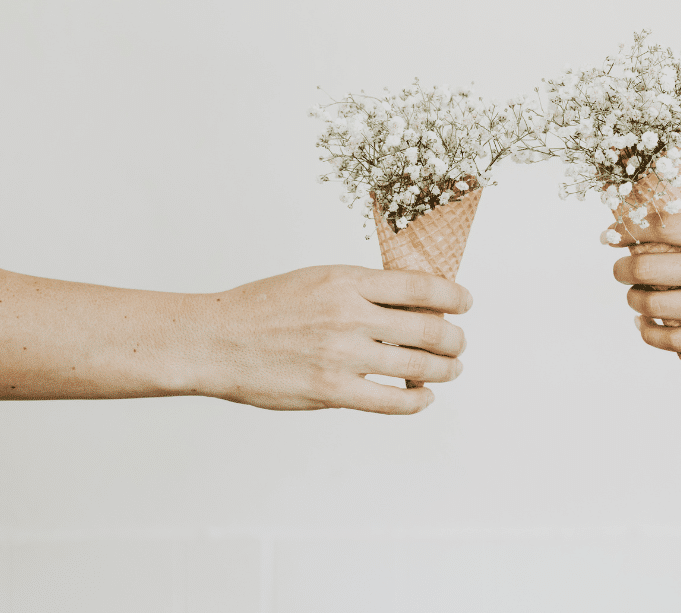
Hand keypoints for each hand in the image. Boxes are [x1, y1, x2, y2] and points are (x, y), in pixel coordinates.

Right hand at [194, 265, 470, 412]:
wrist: (216, 340)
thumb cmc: (262, 309)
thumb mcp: (316, 280)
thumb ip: (360, 290)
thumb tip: (409, 303)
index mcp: (347, 280)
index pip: (421, 285)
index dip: (453, 296)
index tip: (465, 303)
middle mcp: (350, 315)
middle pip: (429, 328)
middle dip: (455, 339)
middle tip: (459, 344)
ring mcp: (342, 354)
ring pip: (419, 365)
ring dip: (444, 370)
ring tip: (450, 370)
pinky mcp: (331, 390)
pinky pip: (392, 400)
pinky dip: (417, 401)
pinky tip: (423, 397)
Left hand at [608, 214, 680, 355]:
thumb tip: (652, 241)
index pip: (662, 226)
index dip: (630, 230)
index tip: (614, 236)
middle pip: (648, 267)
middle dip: (623, 270)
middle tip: (621, 271)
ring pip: (656, 305)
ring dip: (636, 302)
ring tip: (637, 299)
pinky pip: (677, 340)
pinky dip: (652, 334)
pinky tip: (647, 327)